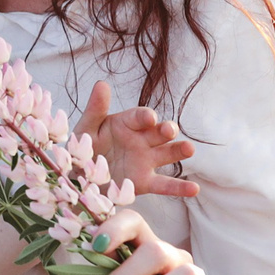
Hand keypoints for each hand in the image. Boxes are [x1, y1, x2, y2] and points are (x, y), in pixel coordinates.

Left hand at [75, 80, 199, 199]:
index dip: (145, 117)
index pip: (139, 117)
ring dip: (179, 150)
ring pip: (167, 153)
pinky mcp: (146, 182)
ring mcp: (146, 160)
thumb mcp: (86, 129)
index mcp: (126, 123)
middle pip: (159, 132)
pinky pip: (164, 185)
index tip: (150, 118)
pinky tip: (194, 190)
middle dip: (166, 130)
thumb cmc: (84, 148)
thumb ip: (95, 109)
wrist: (80, 178)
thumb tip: (101, 84)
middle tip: (170, 130)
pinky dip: (180, 187)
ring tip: (189, 149)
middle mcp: (141, 139)